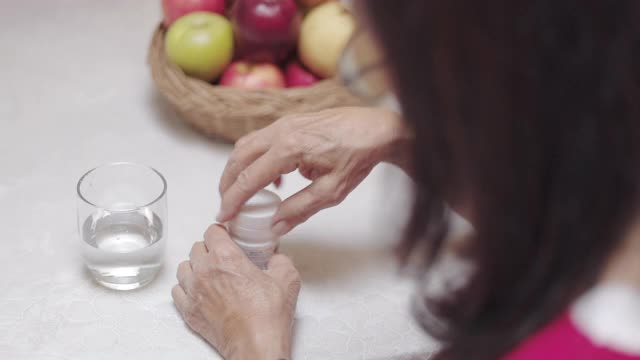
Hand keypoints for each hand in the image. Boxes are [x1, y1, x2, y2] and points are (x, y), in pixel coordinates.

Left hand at [172, 224, 300, 359]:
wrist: (256, 344)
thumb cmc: (266, 316)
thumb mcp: (287, 279)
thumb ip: (281, 261)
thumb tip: (277, 258)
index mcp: (225, 257)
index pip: (212, 231)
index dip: (221, 232)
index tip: (227, 236)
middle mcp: (204, 271)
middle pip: (196, 248)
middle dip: (209, 248)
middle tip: (222, 255)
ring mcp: (193, 292)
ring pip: (183, 268)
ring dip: (194, 266)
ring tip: (208, 272)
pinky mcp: (189, 311)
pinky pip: (177, 291)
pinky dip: (185, 288)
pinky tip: (198, 290)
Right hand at [217, 106, 411, 234]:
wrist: (377, 130)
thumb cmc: (358, 157)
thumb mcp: (332, 191)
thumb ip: (300, 209)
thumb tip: (275, 225)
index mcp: (289, 148)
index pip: (250, 177)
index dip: (233, 199)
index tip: (223, 216)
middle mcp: (281, 131)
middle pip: (240, 157)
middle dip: (228, 183)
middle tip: (225, 205)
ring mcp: (285, 123)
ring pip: (247, 145)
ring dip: (238, 168)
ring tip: (239, 192)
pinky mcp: (291, 122)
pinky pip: (262, 139)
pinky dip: (255, 158)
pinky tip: (272, 180)